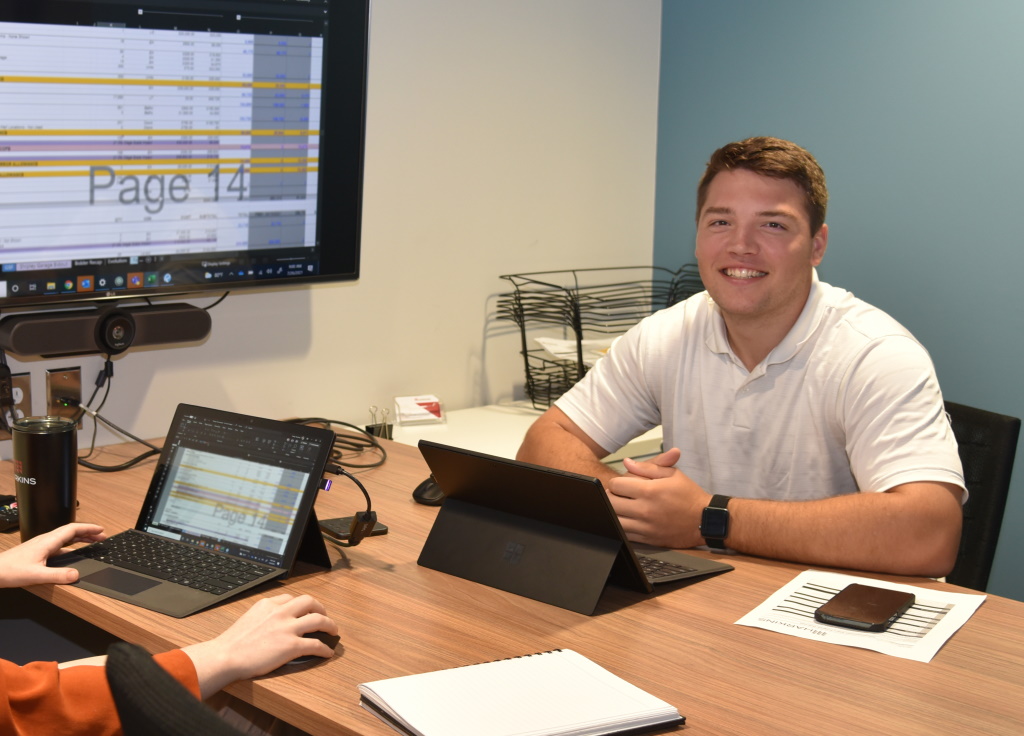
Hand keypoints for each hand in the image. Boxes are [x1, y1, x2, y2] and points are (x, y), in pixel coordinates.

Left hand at [0, 523, 105, 587]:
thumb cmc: (10, 570)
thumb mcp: (37, 575)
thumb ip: (58, 576)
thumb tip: (77, 574)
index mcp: (47, 542)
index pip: (72, 529)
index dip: (88, 528)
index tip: (101, 530)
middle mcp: (45, 541)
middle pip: (71, 532)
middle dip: (88, 532)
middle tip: (101, 536)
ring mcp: (41, 545)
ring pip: (65, 538)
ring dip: (80, 538)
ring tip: (91, 541)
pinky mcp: (37, 552)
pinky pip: (59, 545)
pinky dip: (70, 546)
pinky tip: (72, 553)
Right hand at [182, 593, 338, 698]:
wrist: (226, 656)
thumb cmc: (232, 643)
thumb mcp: (249, 618)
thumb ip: (264, 616)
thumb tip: (274, 623)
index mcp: (268, 604)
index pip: (291, 598)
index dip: (302, 604)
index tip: (306, 610)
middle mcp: (280, 612)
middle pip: (309, 602)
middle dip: (320, 608)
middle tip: (324, 616)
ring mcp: (287, 628)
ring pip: (319, 620)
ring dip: (330, 625)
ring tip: (333, 631)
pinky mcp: (291, 645)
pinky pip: (316, 644)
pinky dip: (325, 648)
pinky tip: (327, 652)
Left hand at [607, 448, 710, 547]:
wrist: (705, 520)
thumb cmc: (689, 495)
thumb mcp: (673, 474)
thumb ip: (648, 467)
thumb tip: (627, 462)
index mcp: (650, 491)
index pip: (616, 484)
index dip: (616, 482)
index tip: (622, 483)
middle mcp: (645, 510)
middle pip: (611, 502)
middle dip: (612, 496)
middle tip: (619, 494)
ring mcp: (645, 527)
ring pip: (614, 519)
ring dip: (614, 512)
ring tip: (622, 507)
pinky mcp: (648, 539)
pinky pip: (624, 533)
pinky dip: (621, 526)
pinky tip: (628, 520)